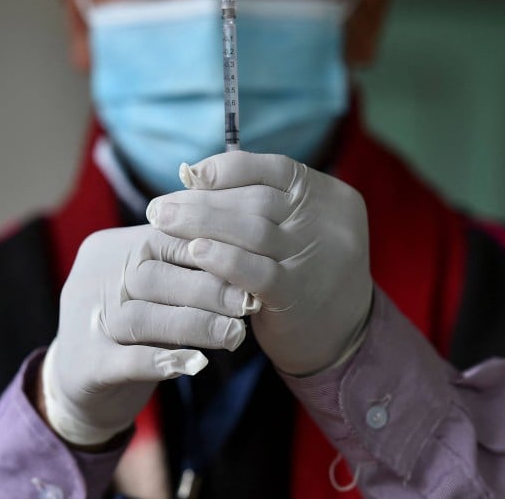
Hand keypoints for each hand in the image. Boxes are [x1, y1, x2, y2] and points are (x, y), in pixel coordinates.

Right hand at [41, 225, 256, 445]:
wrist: (81, 379)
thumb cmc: (134, 323)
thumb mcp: (154, 287)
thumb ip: (184, 269)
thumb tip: (247, 262)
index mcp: (112, 248)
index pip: (164, 240)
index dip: (211, 255)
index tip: (251, 270)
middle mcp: (93, 279)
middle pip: (153, 278)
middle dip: (208, 291)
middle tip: (248, 304)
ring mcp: (85, 321)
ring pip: (143, 318)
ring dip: (196, 326)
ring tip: (234, 336)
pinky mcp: (86, 365)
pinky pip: (127, 361)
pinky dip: (163, 362)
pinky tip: (196, 364)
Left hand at [146, 152, 372, 375]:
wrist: (344, 336)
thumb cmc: (305, 273)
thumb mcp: (298, 230)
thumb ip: (262, 205)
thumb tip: (195, 179)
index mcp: (329, 196)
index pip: (275, 168)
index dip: (228, 169)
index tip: (191, 175)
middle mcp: (328, 222)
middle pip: (257, 200)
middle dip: (203, 200)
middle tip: (160, 206)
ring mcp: (315, 258)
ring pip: (252, 230)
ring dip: (201, 223)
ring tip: (163, 223)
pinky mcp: (297, 295)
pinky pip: (255, 271)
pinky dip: (222, 258)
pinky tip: (193, 251)